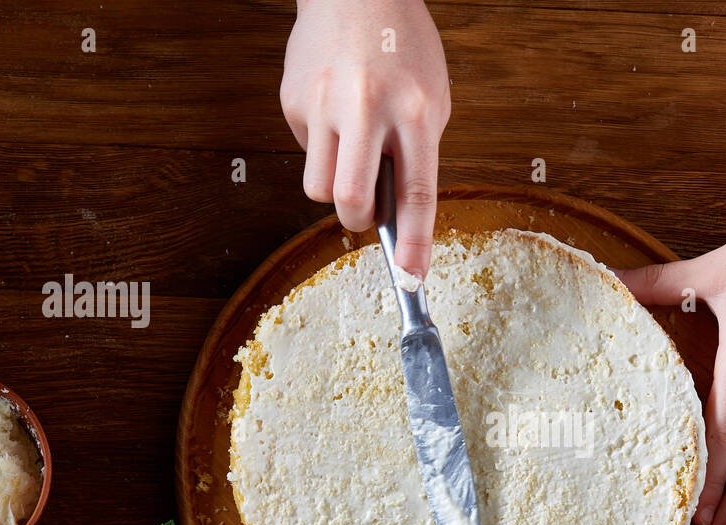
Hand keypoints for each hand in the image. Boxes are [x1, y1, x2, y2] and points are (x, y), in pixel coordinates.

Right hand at [280, 0, 450, 277]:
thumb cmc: (402, 46)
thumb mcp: (433, 98)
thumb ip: (417, 154)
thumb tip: (397, 213)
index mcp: (416, 111)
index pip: (416, 193)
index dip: (413, 243)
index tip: (411, 277)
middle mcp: (368, 108)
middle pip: (351, 200)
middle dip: (357, 220)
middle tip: (365, 210)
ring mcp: (324, 103)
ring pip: (319, 187)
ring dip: (336, 185)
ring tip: (350, 150)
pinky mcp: (293, 100)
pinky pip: (305, 151)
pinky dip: (321, 146)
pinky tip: (334, 112)